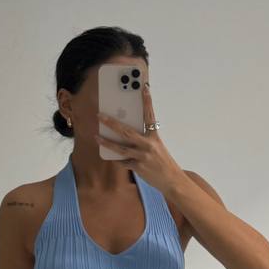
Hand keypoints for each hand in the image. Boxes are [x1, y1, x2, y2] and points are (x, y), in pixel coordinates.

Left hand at [95, 81, 184, 195]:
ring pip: (120, 148)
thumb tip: (127, 133)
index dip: (147, 102)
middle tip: (100, 116)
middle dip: (111, 123)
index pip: (149, 116)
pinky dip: (116, 159)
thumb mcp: (157, 147)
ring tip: (96, 137)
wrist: (171, 180)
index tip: (144, 88)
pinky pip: (123, 162)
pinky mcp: (138, 167)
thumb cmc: (163, 162)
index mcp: (154, 137)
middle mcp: (148, 145)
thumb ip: (144, 139)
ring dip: (106, 142)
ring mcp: (142, 157)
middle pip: (126, 132)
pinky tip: (110, 155)